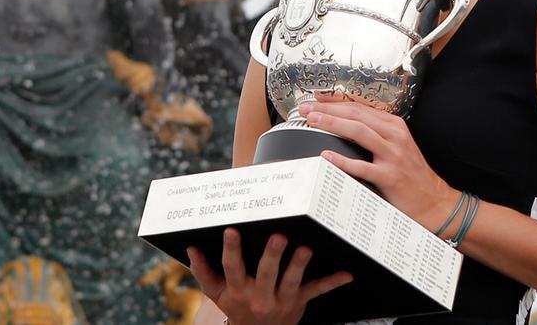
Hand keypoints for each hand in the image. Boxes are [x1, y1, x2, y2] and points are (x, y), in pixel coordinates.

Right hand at [187, 228, 351, 324]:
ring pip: (292, 282)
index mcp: (238, 290)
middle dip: (272, 255)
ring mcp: (281, 300)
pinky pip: (316, 291)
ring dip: (300, 265)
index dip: (231, 250)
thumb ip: (202, 271)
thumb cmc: (236, 305)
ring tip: (306, 249)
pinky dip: (332, 282)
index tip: (232, 230)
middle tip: (278, 236)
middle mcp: (259, 296)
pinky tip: (347, 274)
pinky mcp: (299, 301)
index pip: (232, 268)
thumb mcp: (216, 293)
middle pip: (266, 274)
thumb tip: (190, 248)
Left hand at [299, 94, 458, 231]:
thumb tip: (343, 124)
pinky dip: (343, 161)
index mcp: (394, 126)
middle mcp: (395, 136)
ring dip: (333, 125)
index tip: (314, 101)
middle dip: (328, 110)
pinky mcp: (391, 177)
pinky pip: (363, 167)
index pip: (359, 108)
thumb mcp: (396, 146)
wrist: (435, 201)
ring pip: (359, 133)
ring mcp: (394, 156)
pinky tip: (326, 157)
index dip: (334, 103)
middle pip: (356, 116)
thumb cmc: (411, 174)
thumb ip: (375, 134)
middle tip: (306, 108)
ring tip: (313, 121)